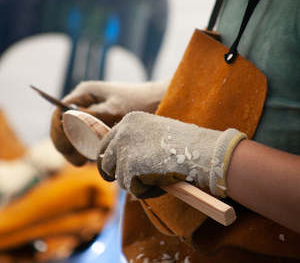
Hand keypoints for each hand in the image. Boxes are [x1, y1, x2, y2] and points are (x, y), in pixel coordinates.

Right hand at [50, 80, 167, 165]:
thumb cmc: (139, 101)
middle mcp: (84, 103)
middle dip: (69, 145)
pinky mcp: (100, 122)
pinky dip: (90, 147)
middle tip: (80, 162)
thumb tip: (66, 121)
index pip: (59, 115)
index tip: (69, 151)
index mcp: (84, 94)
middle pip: (65, 127)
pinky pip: (88, 137)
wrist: (158, 100)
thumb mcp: (114, 109)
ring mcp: (91, 112)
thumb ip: (90, 116)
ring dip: (79, 148)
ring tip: (89, 161)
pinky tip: (98, 156)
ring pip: (75, 134)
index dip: (59, 134)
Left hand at [97, 112, 245, 197]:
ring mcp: (126, 148)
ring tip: (156, 177)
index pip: (108, 141)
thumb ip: (137, 141)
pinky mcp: (130, 166)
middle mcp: (123, 131)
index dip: (110, 158)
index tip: (112, 170)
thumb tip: (121, 159)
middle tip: (128, 180)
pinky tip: (160, 181)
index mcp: (131, 119)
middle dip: (115, 173)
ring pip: (119, 177)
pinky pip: (131, 187)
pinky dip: (144, 190)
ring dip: (135, 182)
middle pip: (106, 159)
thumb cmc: (185, 144)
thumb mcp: (156, 134)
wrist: (202, 150)